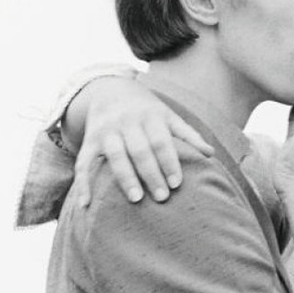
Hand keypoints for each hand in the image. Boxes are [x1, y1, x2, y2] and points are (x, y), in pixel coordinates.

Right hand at [72, 78, 213, 206]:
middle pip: (139, 150)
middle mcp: (127, 122)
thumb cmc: (147, 111)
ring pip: (115, 156)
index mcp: (150, 116)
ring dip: (125, 178)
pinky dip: (83, 183)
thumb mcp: (168, 116)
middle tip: (162, 198)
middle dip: (151, 174)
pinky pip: (84, 162)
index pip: (161, 140)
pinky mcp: (89, 140)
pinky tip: (86, 204)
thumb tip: (210, 154)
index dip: (169, 161)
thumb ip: (188, 134)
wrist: (110, 89)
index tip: (177, 183)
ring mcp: (106, 131)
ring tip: (136, 199)